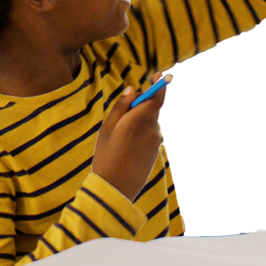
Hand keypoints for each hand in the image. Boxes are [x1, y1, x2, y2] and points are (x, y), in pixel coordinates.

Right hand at [92, 72, 167, 201]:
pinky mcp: (155, 150)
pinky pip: (150, 134)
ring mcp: (154, 141)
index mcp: (135, 122)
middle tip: (125, 108)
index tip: (159, 75)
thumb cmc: (105, 157)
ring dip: (141, 119)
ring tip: (121, 135)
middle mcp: (149, 130)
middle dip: (143, 103)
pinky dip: (142, 132)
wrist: (114, 189)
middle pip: (152, 108)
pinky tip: (127, 146)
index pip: (156, 99)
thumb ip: (120, 108)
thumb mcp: (106, 130)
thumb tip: (132, 89)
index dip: (160, 86)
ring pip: (150, 121)